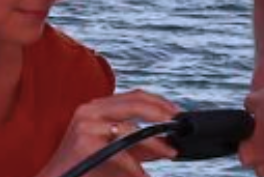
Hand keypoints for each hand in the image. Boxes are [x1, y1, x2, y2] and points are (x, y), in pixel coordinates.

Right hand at [40, 89, 179, 176]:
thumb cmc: (85, 168)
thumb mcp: (116, 151)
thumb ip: (140, 144)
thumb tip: (168, 143)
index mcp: (97, 107)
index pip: (135, 96)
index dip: (160, 103)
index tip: (179, 115)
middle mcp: (90, 110)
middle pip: (136, 103)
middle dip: (162, 114)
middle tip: (179, 129)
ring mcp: (86, 125)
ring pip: (131, 130)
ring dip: (155, 144)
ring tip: (169, 153)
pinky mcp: (84, 144)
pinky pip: (120, 154)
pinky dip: (135, 167)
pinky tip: (142, 175)